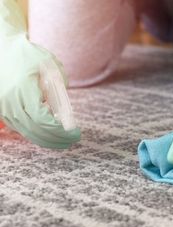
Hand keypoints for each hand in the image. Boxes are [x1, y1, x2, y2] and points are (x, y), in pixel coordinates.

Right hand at [0, 0, 79, 148]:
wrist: (4, 50)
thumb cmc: (30, 56)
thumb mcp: (51, 67)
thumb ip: (60, 88)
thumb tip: (65, 114)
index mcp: (23, 89)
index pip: (41, 119)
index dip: (59, 131)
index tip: (74, 133)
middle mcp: (10, 101)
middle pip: (35, 130)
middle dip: (56, 139)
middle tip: (72, 140)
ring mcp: (4, 108)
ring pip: (27, 133)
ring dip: (47, 140)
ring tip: (64, 140)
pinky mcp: (3, 111)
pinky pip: (21, 129)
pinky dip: (37, 134)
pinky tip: (50, 135)